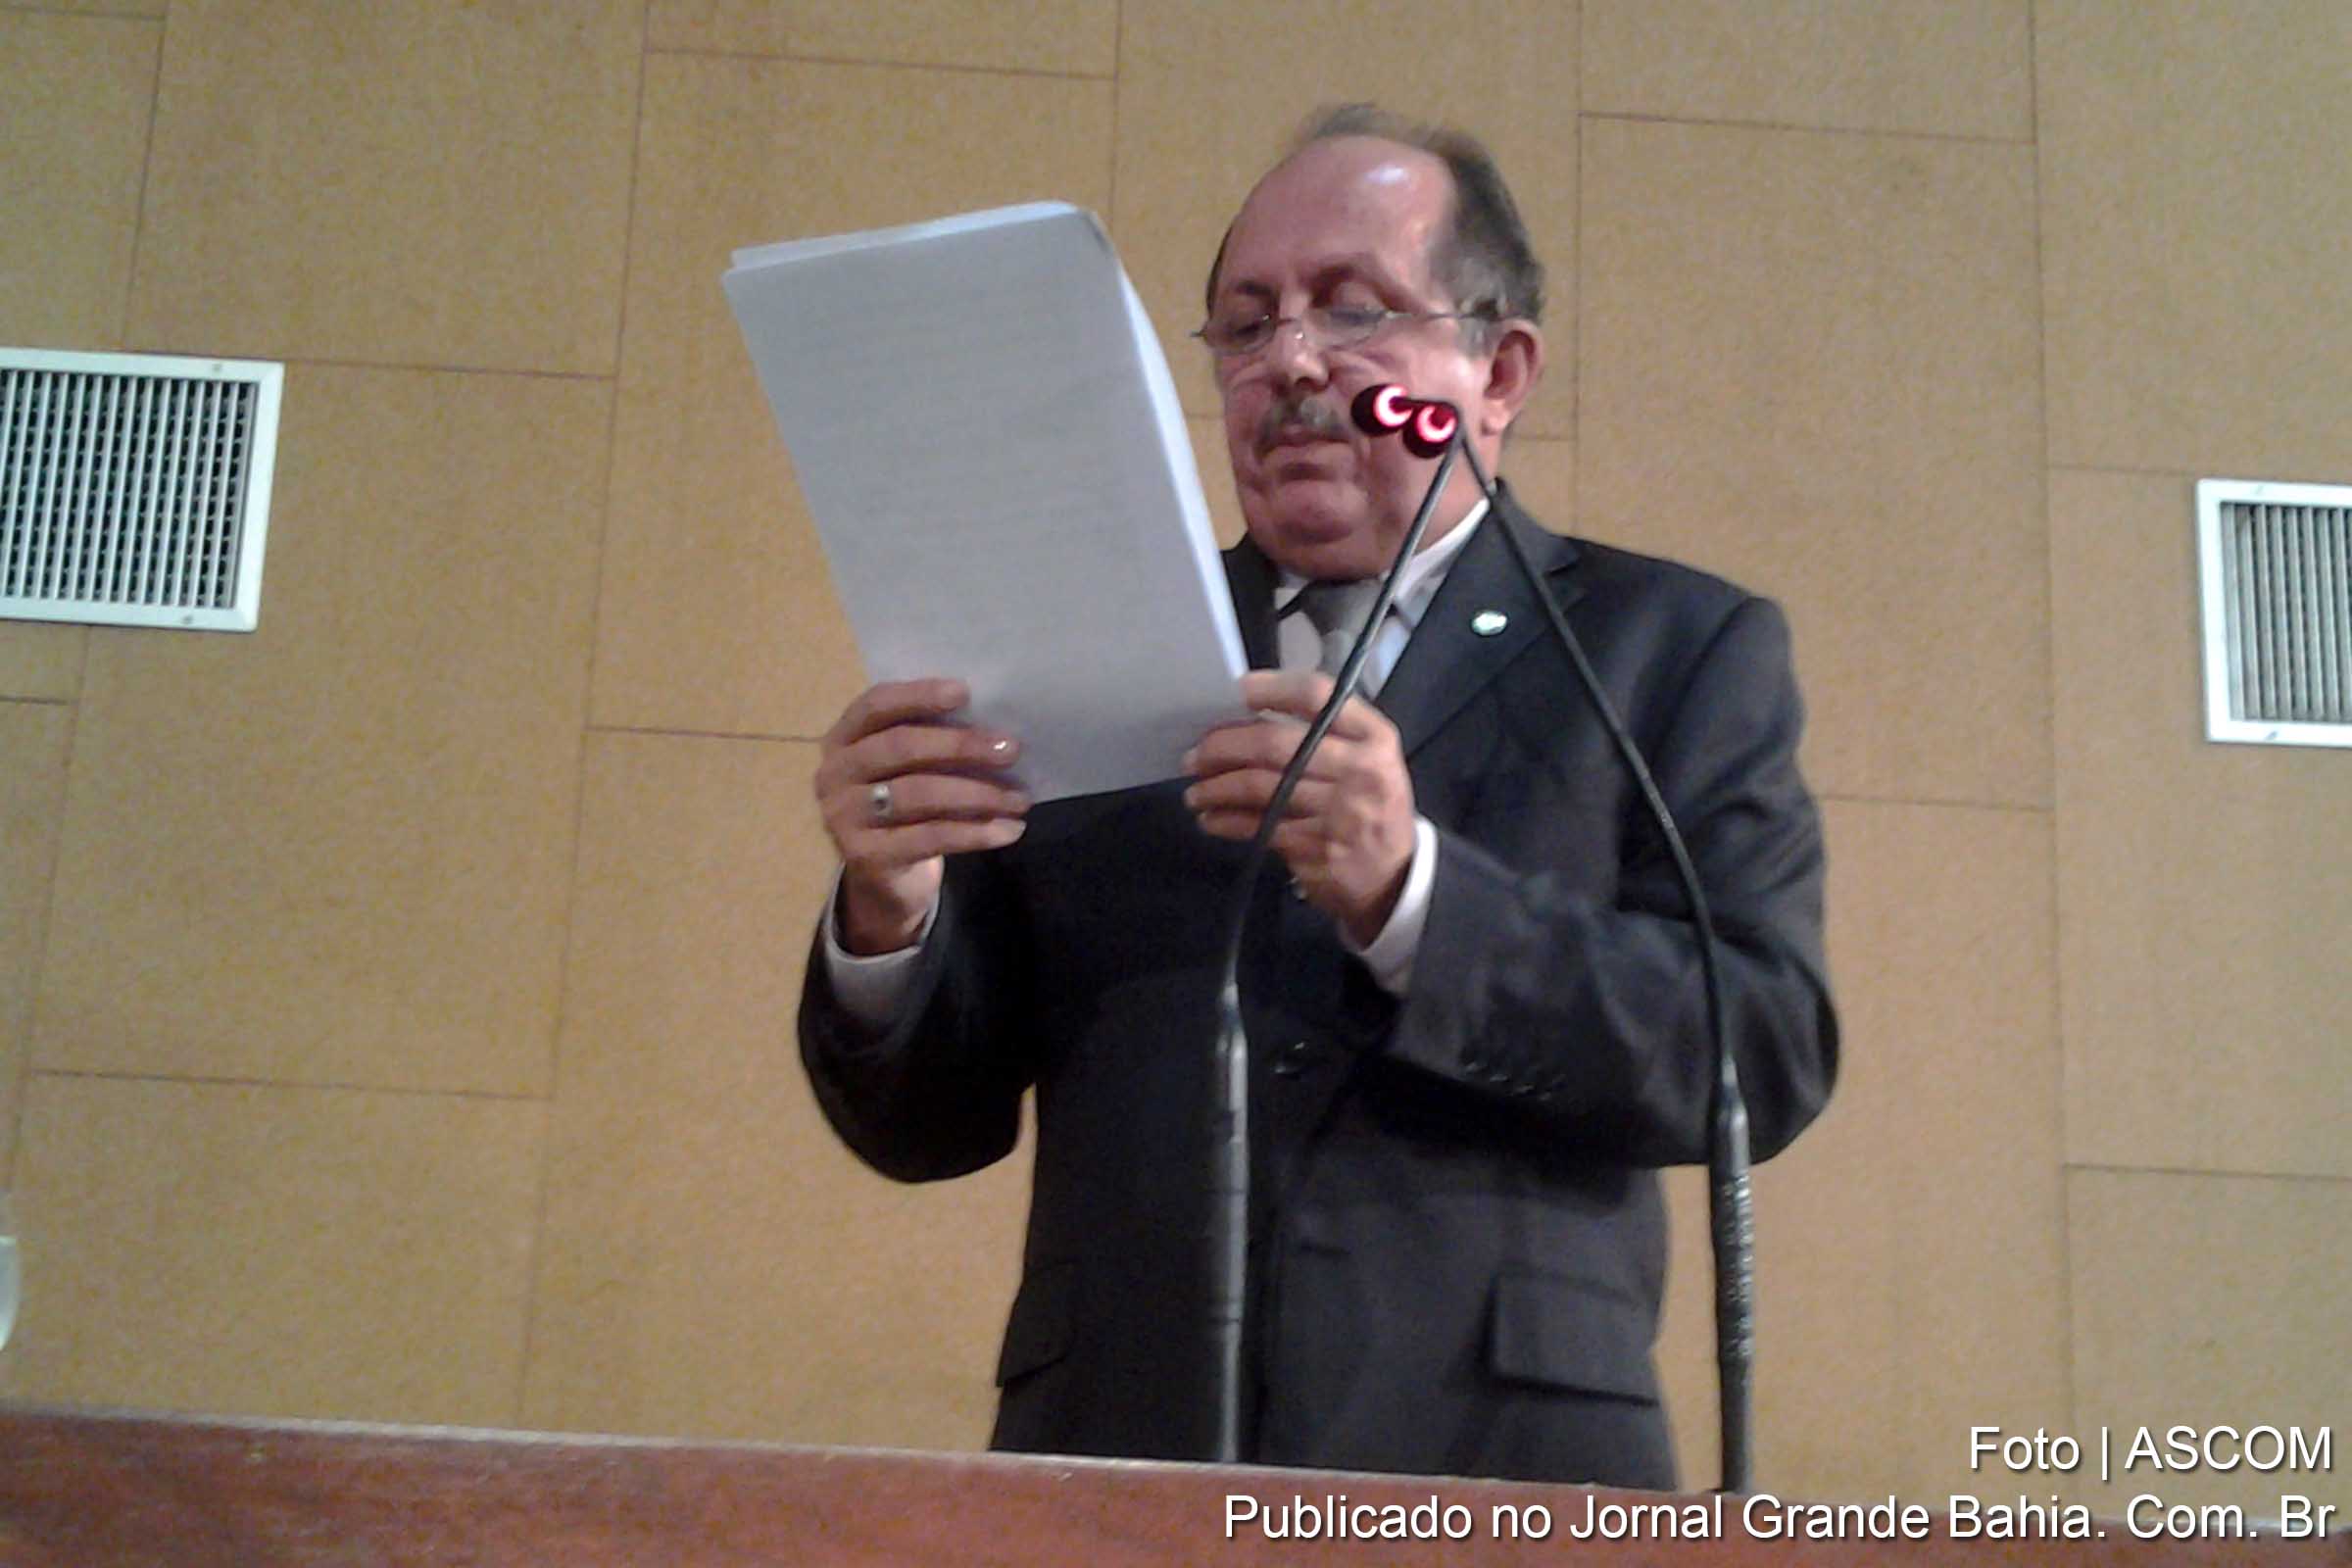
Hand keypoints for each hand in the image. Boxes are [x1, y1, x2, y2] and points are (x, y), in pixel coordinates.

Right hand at [813, 679, 1027, 953]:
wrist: (883, 877)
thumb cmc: (904, 807)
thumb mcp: (908, 769)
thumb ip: (932, 740)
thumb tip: (993, 726)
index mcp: (843, 737)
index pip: (875, 704)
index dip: (918, 695)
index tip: (965, 693)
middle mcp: (834, 773)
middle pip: (900, 747)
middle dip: (961, 745)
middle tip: (1011, 750)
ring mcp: (843, 817)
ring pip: (918, 794)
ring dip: (978, 794)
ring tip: (1021, 799)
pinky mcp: (866, 856)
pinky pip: (930, 837)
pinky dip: (976, 832)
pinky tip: (1010, 830)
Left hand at [1183, 671, 1416, 945]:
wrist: (1395, 876)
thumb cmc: (1370, 805)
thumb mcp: (1369, 759)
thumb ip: (1324, 734)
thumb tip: (1244, 719)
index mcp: (1373, 737)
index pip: (1316, 696)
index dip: (1271, 688)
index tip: (1238, 691)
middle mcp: (1359, 769)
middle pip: (1274, 744)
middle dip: (1223, 747)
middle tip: (1194, 755)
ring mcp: (1337, 812)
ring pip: (1258, 788)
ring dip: (1216, 787)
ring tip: (1195, 791)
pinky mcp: (1315, 847)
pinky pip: (1257, 826)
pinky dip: (1226, 821)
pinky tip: (1211, 819)